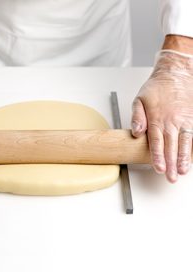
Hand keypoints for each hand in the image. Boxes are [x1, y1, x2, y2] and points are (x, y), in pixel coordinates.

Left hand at [131, 50, 192, 182]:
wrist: (175, 74)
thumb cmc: (156, 88)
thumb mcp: (139, 99)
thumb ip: (137, 117)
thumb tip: (136, 132)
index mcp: (157, 118)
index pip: (156, 141)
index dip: (157, 156)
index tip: (158, 168)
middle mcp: (171, 122)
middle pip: (170, 146)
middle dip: (170, 163)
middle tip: (170, 177)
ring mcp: (184, 121)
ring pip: (184, 142)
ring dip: (183, 158)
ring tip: (182, 171)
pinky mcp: (192, 119)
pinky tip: (192, 157)